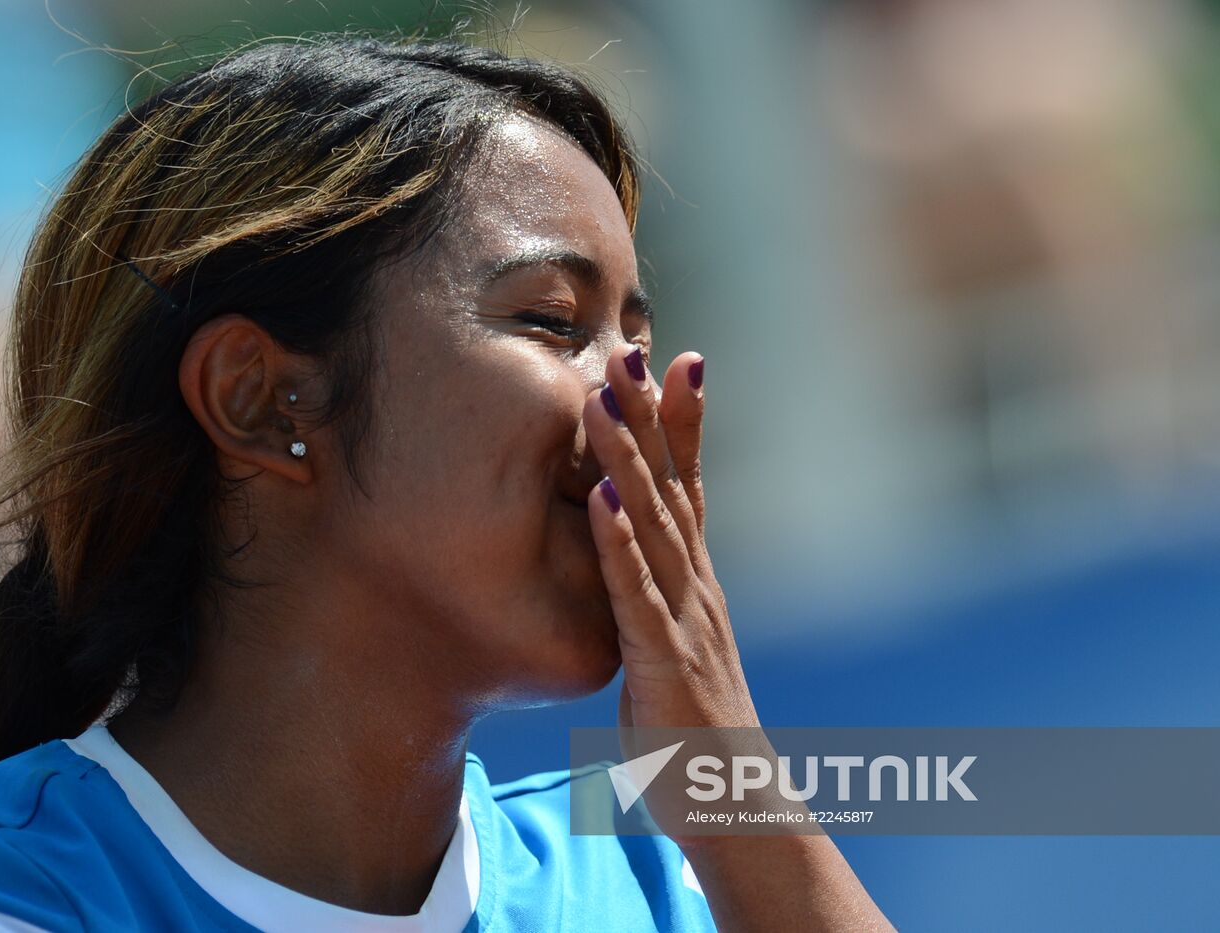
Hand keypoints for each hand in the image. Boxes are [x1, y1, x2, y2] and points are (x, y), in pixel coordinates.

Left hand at [583, 344, 756, 738]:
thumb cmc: (697, 737)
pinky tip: (598, 499)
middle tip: (633, 346)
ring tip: (604, 397)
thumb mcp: (673, 654)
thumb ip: (656, 608)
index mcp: (696, 585)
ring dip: (628, 458)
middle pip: (673, 487)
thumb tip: (632, 574)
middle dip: (652, 415)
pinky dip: (617, 544)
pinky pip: (636, 594)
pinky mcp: (665, 662)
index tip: (676, 358)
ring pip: (653, 525)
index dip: (682, 423)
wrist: (737, 811)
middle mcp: (698, 589)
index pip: (691, 487)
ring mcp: (685, 621)